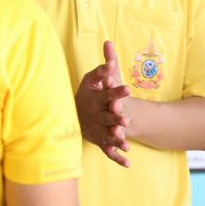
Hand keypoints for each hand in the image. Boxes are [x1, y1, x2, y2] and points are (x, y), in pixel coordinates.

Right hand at [75, 40, 130, 166]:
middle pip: (106, 117)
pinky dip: (117, 157)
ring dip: (116, 140)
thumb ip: (104, 64)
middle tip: (126, 120)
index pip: (107, 94)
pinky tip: (128, 162)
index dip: (117, 92)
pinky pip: (108, 151)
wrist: (75, 114)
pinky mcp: (99, 141)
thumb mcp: (93, 78)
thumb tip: (109, 43)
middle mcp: (95, 115)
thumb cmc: (87, 93)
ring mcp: (96, 130)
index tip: (128, 89)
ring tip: (126, 143)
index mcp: (96, 99)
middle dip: (116, 119)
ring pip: (107, 136)